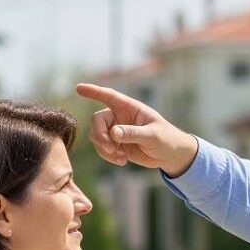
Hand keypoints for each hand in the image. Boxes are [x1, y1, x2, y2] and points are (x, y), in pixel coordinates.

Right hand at [75, 83, 198, 176]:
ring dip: (104, 149)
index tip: (78, 88)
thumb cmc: (166, 139)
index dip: (93, 91)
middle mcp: (120, 117)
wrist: (171, 155)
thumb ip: (133, 133)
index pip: (109, 96)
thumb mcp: (152, 136)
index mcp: (130, 108)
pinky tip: (122, 161)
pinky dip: (108, 156)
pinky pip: (102, 149)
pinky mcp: (116, 145)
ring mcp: (117, 131)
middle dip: (99, 136)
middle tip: (111, 149)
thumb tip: (113, 133)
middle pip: (97, 121)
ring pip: (96, 136)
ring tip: (121, 158)